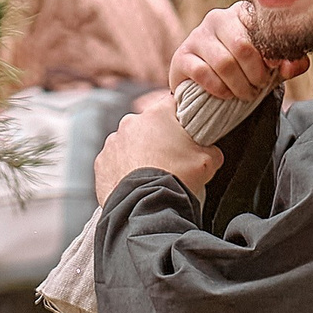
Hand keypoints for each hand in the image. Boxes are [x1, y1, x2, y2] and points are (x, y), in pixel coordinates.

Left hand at [94, 106, 221, 200]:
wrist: (147, 208)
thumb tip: (211, 150)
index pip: (173, 104)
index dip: (181, 117)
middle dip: (158, 138)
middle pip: (149, 125)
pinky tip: (136, 183)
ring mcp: (113, 142)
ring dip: (139, 154)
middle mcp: (131, 122)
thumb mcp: (209, 161)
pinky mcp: (101, 162)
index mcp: (157, 114)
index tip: (186, 131)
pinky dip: (124, 169)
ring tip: (151, 175)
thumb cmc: (178, 179)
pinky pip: (115, 161)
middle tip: (171, 159)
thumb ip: (211, 148)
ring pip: (130, 143)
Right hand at [172, 6, 306, 105]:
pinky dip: (219, 88)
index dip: (271, 51)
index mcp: (242, 13)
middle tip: (259, 86)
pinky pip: (203, 73)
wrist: (206, 87)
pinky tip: (226, 94)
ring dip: (239, 85)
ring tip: (246, 94)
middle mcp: (217, 18)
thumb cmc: (244, 70)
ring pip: (223, 62)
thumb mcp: (270, 66)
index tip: (274, 67)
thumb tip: (294, 63)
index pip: (260, 26)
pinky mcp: (182, 56)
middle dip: (255, 73)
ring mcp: (197, 36)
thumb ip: (289, 63)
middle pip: (242, 47)